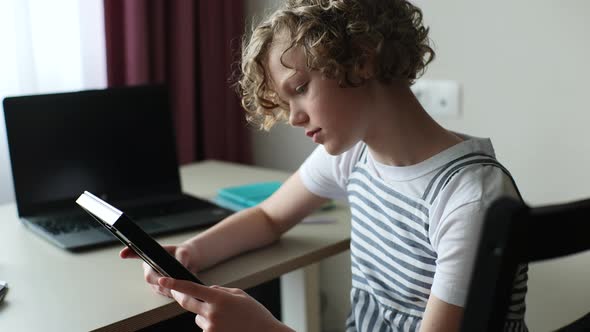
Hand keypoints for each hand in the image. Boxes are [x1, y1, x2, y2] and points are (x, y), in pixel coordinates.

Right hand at [120, 243, 196, 296]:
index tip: (122, 254)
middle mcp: (148, 267)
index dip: (129, 253)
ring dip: (167, 288)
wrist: (187, 263)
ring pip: (156, 287)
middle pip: (149, 277)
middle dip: (160, 281)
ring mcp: (152, 279)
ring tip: (179, 287)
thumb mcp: (184, 253)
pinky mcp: (158, 288)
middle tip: (170, 283)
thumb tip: (180, 266)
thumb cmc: (183, 254)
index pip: (136, 253)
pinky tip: (179, 290)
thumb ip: (182, 258)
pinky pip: (163, 292)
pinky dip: (171, 292)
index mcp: (150, 254)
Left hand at [159, 277, 292, 331]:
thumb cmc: (255, 314)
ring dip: (206, 315)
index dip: (174, 284)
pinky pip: (205, 328)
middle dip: (181, 296)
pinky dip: (213, 325)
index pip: (191, 289)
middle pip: (187, 303)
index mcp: (219, 298)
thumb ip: (220, 291)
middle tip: (177, 291)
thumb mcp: (239, 294)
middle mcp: (212, 313)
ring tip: (227, 318)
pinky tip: (228, 326)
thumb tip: (206, 290)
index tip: (162, 280)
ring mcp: (210, 328)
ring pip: (198, 317)